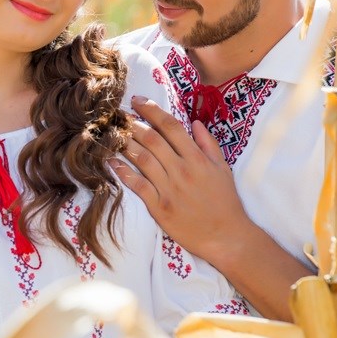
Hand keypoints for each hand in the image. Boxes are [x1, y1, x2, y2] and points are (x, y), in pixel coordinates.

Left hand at [110, 96, 253, 267]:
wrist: (226, 236)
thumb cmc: (225, 202)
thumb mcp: (223, 169)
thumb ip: (208, 144)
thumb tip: (195, 122)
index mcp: (197, 158)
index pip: (170, 126)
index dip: (151, 110)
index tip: (138, 101)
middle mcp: (182, 170)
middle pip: (151, 139)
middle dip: (132, 123)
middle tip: (119, 115)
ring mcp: (169, 189)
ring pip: (141, 159)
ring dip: (125, 143)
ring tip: (113, 133)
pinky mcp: (159, 207)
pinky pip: (137, 185)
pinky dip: (123, 172)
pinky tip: (111, 162)